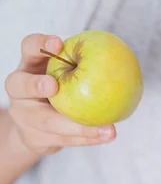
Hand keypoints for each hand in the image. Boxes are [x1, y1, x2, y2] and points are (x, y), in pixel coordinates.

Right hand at [4, 33, 115, 156]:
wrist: (34, 127)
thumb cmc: (56, 88)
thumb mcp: (62, 72)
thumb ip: (79, 62)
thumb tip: (117, 52)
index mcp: (29, 66)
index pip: (28, 48)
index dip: (40, 44)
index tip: (58, 43)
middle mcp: (19, 91)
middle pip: (20, 86)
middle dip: (36, 85)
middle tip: (53, 85)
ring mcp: (24, 117)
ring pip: (47, 122)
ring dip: (78, 126)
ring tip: (107, 127)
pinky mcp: (35, 139)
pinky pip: (64, 140)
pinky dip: (87, 138)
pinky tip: (107, 134)